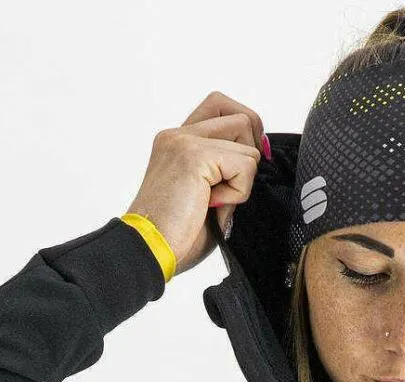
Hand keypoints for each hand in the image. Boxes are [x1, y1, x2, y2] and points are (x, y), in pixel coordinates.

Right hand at [124, 91, 267, 276]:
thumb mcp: (209, 200)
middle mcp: (178, 136)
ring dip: (243, 178)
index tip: (248, 165)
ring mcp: (184, 142)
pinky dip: (238, 192)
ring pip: (246, 139)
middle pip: (239, 114)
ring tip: (215, 200)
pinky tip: (212, 205)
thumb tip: (255, 164)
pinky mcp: (193, 155)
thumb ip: (226, 176)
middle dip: (252, 148)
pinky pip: (245, 165)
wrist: (149, 251)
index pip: (220, 107)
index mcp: (178, 143)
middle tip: (238, 182)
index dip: (246, 130)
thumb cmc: (174, 236)